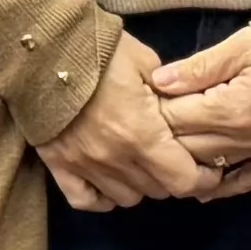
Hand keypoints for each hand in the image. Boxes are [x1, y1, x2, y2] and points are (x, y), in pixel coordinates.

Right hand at [36, 47, 208, 215]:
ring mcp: (85, 166)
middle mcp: (116, 159)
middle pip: (158, 190)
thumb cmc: (99, 50)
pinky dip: (101, 196)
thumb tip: (184, 111)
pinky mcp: (59, 165)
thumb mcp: (146, 61)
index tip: (208, 168)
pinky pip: (86, 201)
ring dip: (139, 184)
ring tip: (140, 162)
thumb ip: (170, 93)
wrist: (42, 48)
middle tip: (173, 156)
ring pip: (126, 198)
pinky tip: (109, 179)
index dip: (202, 178)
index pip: (184, 180)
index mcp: (143, 135)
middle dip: (172, 175)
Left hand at [152, 30, 250, 201]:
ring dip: (182, 163)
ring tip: (162, 153)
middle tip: (144, 124)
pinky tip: (201, 188)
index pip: (171, 118)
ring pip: (206, 170)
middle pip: (183, 147)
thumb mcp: (245, 44)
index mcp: (228, 108)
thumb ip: (200, 67)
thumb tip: (158, 81)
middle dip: (159, 136)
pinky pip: (243, 183)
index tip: (138, 99)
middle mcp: (241, 140)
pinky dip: (219, 188)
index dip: (150, 109)